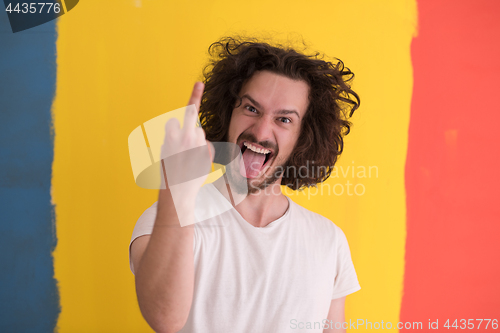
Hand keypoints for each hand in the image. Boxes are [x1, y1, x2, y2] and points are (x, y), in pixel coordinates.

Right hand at [160, 82, 213, 197]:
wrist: (178, 191)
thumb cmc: (169, 173)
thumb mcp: (165, 152)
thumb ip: (173, 138)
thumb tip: (187, 130)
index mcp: (171, 136)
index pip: (176, 119)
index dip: (178, 119)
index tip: (198, 86)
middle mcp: (185, 137)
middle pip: (191, 114)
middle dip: (194, 98)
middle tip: (199, 84)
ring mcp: (197, 144)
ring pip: (200, 133)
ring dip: (196, 139)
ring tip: (188, 156)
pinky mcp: (206, 152)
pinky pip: (206, 145)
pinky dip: (202, 151)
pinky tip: (196, 162)